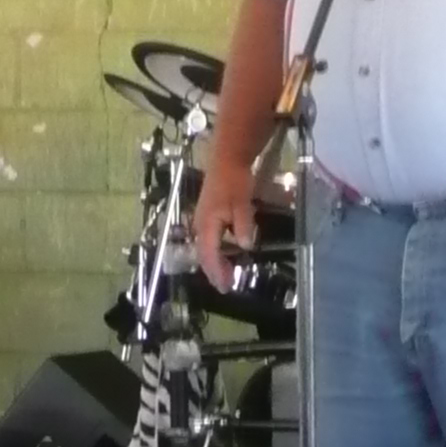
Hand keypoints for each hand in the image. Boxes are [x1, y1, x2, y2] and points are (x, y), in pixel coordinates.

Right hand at [189, 170, 257, 291]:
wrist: (227, 159)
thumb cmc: (234, 181)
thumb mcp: (242, 203)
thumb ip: (243, 226)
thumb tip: (245, 246)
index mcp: (207, 224)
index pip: (209, 254)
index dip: (217, 271)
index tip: (226, 286)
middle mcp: (200, 225)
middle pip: (203, 254)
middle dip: (214, 271)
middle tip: (226, 286)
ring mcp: (201, 220)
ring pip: (205, 247)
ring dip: (214, 262)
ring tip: (226, 274)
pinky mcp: (206, 215)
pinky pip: (208, 240)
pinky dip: (215, 251)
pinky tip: (225, 254)